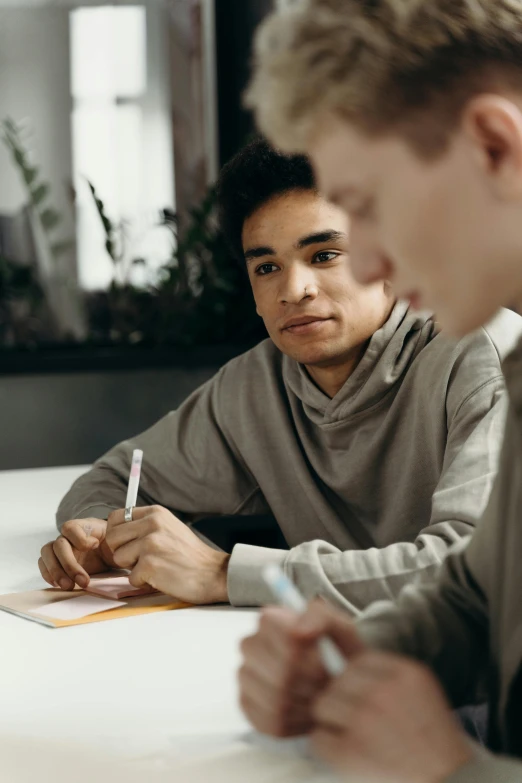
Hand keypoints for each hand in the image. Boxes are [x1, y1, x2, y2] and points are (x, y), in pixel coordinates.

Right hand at [39, 518, 115, 589]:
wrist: (108, 550)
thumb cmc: (112, 543)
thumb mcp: (115, 539)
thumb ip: (113, 543)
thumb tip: (116, 553)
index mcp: (82, 526)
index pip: (70, 527)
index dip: (80, 538)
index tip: (95, 545)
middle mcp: (67, 536)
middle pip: (58, 545)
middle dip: (69, 564)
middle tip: (83, 581)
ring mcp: (59, 549)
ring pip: (47, 554)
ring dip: (56, 572)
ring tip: (69, 586)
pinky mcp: (55, 561)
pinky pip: (43, 564)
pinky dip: (49, 575)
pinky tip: (59, 585)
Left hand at [104, 505, 229, 603]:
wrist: (213, 573)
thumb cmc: (190, 554)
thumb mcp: (169, 527)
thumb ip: (145, 525)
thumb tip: (117, 529)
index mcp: (155, 512)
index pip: (115, 517)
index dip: (116, 533)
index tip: (126, 543)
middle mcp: (152, 524)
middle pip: (111, 538)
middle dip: (121, 552)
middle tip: (140, 559)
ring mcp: (150, 544)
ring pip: (118, 558)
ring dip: (132, 568)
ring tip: (154, 566)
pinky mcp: (150, 564)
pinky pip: (131, 578)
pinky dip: (143, 582)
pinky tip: (161, 577)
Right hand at [239, 600, 363, 736]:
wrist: (344, 688)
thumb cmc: (340, 655)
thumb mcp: (341, 627)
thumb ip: (321, 617)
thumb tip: (298, 632)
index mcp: (271, 620)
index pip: (269, 626)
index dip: (300, 644)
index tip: (322, 652)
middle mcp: (252, 645)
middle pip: (278, 669)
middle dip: (309, 679)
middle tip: (327, 680)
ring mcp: (246, 677)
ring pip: (274, 697)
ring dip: (305, 702)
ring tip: (320, 697)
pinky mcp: (248, 707)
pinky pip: (268, 720)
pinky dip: (294, 722)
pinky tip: (306, 713)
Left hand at [311, 651, 473, 782]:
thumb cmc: (435, 746)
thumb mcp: (421, 693)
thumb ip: (389, 675)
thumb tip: (348, 659)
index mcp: (405, 674)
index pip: (358, 660)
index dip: (356, 680)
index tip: (362, 696)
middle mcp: (383, 692)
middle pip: (337, 680)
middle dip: (343, 700)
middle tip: (360, 721)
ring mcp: (364, 721)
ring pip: (322, 705)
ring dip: (332, 722)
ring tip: (354, 738)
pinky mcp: (349, 753)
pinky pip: (318, 738)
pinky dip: (327, 749)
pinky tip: (349, 755)